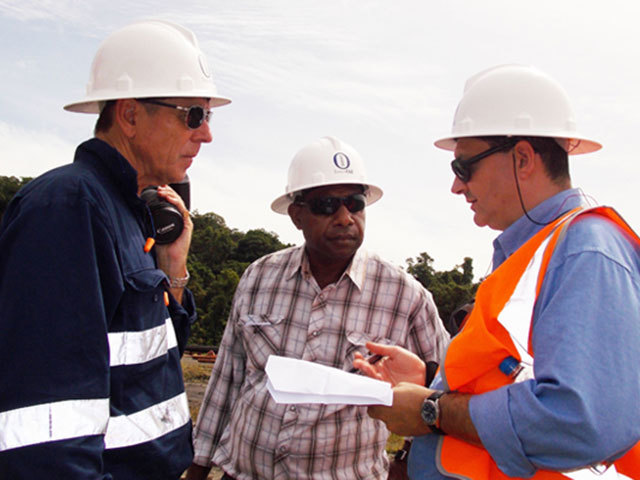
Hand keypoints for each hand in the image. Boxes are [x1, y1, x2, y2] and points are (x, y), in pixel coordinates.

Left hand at [154, 185, 192, 302]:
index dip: (165, 194)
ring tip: (163, 190)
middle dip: (168, 192)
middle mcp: (181, 219)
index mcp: (173, 219)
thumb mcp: (153, 231)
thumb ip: (149, 222)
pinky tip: (169, 198)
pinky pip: (183, 210)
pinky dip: (176, 203)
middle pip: (176, 200)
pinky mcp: (188, 225)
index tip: (157, 188)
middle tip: (159, 186)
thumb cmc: (162, 249)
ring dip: (171, 195)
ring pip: (180, 203)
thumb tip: (139, 212)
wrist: (170, 260)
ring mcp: (185, 222)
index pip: (171, 203)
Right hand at [353, 341, 425, 385]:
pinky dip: (377, 384)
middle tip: (358, 363)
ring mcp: (384, 383)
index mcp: (380, 364)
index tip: (357, 355)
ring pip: (372, 379)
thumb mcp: (395, 351)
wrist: (423, 374)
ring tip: (367, 367)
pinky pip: (380, 388)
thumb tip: (367, 344)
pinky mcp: (389, 391)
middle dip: (361, 366)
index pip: (367, 362)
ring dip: (368, 373)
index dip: (360, 359)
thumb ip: (381, 349)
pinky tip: (376, 378)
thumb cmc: (411, 362)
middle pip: (367, 371)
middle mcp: (380, 374)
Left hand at [368, 383, 433, 435]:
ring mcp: (393, 426)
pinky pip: (396, 427)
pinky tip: (409, 417)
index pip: (370, 407)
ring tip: (404, 411)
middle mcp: (386, 416)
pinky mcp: (401, 433)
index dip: (373, 404)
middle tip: (389, 405)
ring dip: (391, 417)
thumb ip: (392, 392)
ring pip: (387, 421)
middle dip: (380, 410)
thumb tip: (389, 395)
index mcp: (384, 403)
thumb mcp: (403, 386)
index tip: (376, 401)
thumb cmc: (419, 396)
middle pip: (376, 415)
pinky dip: (400, 423)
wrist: (435, 412)